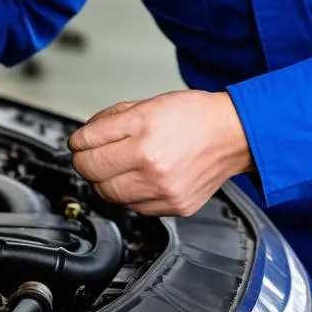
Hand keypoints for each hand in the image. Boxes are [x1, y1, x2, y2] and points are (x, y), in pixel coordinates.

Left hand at [68, 90, 252, 216]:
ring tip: (116, 168)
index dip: (77, 141)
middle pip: (92, 172)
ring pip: (108, 194)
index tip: (78, 142)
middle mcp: (151, 161)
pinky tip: (139, 180)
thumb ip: (114, 119)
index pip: (88, 142)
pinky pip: (134, 207)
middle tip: (91, 156)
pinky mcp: (173, 206)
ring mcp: (162, 188)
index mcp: (144, 128)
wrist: (234, 134)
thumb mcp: (151, 103)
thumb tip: (85, 136)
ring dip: (105, 181)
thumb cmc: (196, 115)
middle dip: (85, 162)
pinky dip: (130, 195)